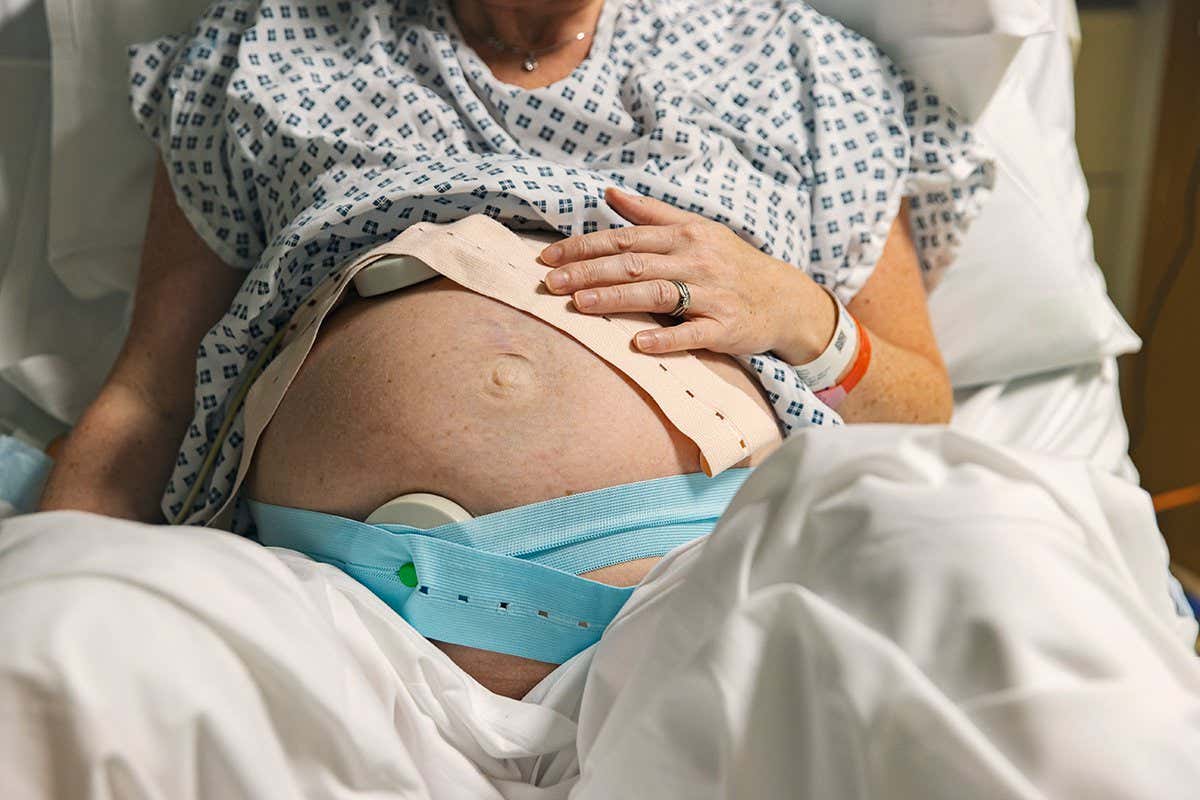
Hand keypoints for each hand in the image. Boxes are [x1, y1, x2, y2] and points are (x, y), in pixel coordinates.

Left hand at [539, 187, 834, 359]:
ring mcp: (712, 295)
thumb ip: (652, 214)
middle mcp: (697, 261)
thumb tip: (610, 192)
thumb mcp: (698, 230)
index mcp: (685, 236)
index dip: (585, 247)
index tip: (548, 257)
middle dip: (589, 272)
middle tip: (551, 282)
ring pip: (657, 294)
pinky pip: (692, 335)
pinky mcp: (726, 328)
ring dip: (616, 299)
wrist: (785, 299)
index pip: (625, 237)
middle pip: (634, 264)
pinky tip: (637, 343)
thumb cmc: (732, 263)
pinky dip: (665, 339)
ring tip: (579, 304)